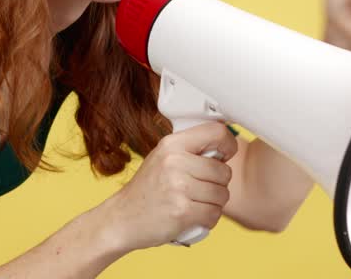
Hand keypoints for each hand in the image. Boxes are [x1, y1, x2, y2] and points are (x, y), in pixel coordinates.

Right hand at [99, 122, 237, 251]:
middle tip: (201, 189)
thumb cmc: (147, 190)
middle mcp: (175, 162)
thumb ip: (190, 150)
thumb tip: (224, 146)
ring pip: (222, 195)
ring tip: (195, 203)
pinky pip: (214, 214)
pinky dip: (208, 219)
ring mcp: (178, 187)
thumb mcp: (163, 158)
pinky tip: (194, 217)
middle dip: (219, 184)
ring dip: (214, 204)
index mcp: (172, 144)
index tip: (225, 156)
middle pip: (224, 171)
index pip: (217, 132)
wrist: (122, 218)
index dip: (229, 145)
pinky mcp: (182, 211)